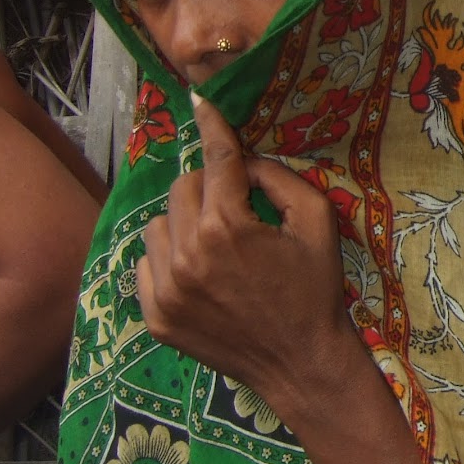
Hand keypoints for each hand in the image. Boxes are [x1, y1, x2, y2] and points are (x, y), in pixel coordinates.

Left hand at [137, 93, 349, 412]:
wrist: (300, 362)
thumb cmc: (314, 291)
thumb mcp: (318, 224)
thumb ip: (282, 181)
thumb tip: (247, 162)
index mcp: (229, 228)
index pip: (216, 161)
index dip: (213, 127)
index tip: (202, 102)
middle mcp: (188, 254)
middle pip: (182, 188)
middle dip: (208, 188)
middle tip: (236, 208)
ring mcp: (166, 288)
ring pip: (158, 224)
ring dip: (185, 223)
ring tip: (216, 245)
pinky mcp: (156, 315)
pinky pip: (146, 263)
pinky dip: (169, 258)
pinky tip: (201, 274)